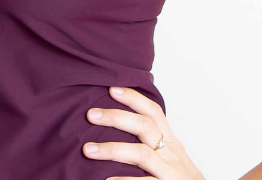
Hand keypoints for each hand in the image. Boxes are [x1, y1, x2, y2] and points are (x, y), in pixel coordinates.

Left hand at [83, 85, 205, 179]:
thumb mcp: (172, 157)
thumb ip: (153, 143)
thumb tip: (123, 128)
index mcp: (171, 142)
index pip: (153, 112)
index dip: (133, 98)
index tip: (111, 89)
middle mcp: (172, 153)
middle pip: (144, 126)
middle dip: (116, 117)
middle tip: (91, 114)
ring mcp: (170, 172)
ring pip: (141, 154)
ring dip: (112, 150)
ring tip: (88, 150)